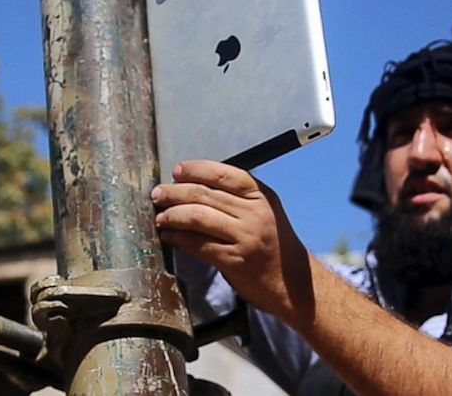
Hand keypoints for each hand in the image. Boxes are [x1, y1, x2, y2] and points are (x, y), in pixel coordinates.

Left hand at [152, 160, 314, 325]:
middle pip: (205, 194)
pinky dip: (178, 238)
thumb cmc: (274, 245)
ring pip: (198, 216)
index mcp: (260, 196)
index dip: (196, 169)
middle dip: (175, 192)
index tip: (177, 171)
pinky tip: (169, 236)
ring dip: (172, 214)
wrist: (294, 282)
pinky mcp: (235, 261)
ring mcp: (245, 237)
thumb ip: (237, 197)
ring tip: (160, 216)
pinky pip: (198, 244)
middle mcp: (254, 213)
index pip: (223, 174)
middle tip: (158, 194)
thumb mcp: (265, 211)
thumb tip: (194, 185)